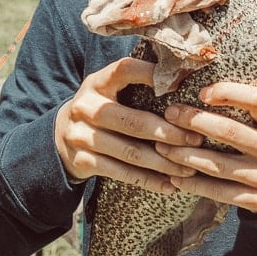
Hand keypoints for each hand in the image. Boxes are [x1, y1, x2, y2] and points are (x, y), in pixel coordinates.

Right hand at [55, 57, 201, 193]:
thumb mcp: (108, 90)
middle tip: (196, 139)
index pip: (125, 70)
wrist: (60, 137)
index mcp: (97, 82)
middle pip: (133, 122)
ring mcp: (82, 136)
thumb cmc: (100, 109)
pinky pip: (122, 173)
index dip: (152, 74)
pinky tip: (170, 185)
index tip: (182, 82)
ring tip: (189, 167)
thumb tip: (183, 79)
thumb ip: (135, 84)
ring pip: (131, 152)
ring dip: (164, 162)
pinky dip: (149, 181)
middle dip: (169, 133)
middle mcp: (86, 107)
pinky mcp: (83, 161)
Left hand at [155, 81, 256, 212]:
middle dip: (195, 120)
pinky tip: (175, 177)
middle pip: (231, 132)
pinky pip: (218, 192)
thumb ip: (251, 109)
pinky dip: (193, 184)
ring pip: (218, 165)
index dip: (228, 91)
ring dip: (184, 155)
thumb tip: (203, 88)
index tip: (201, 92)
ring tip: (162, 146)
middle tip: (170, 114)